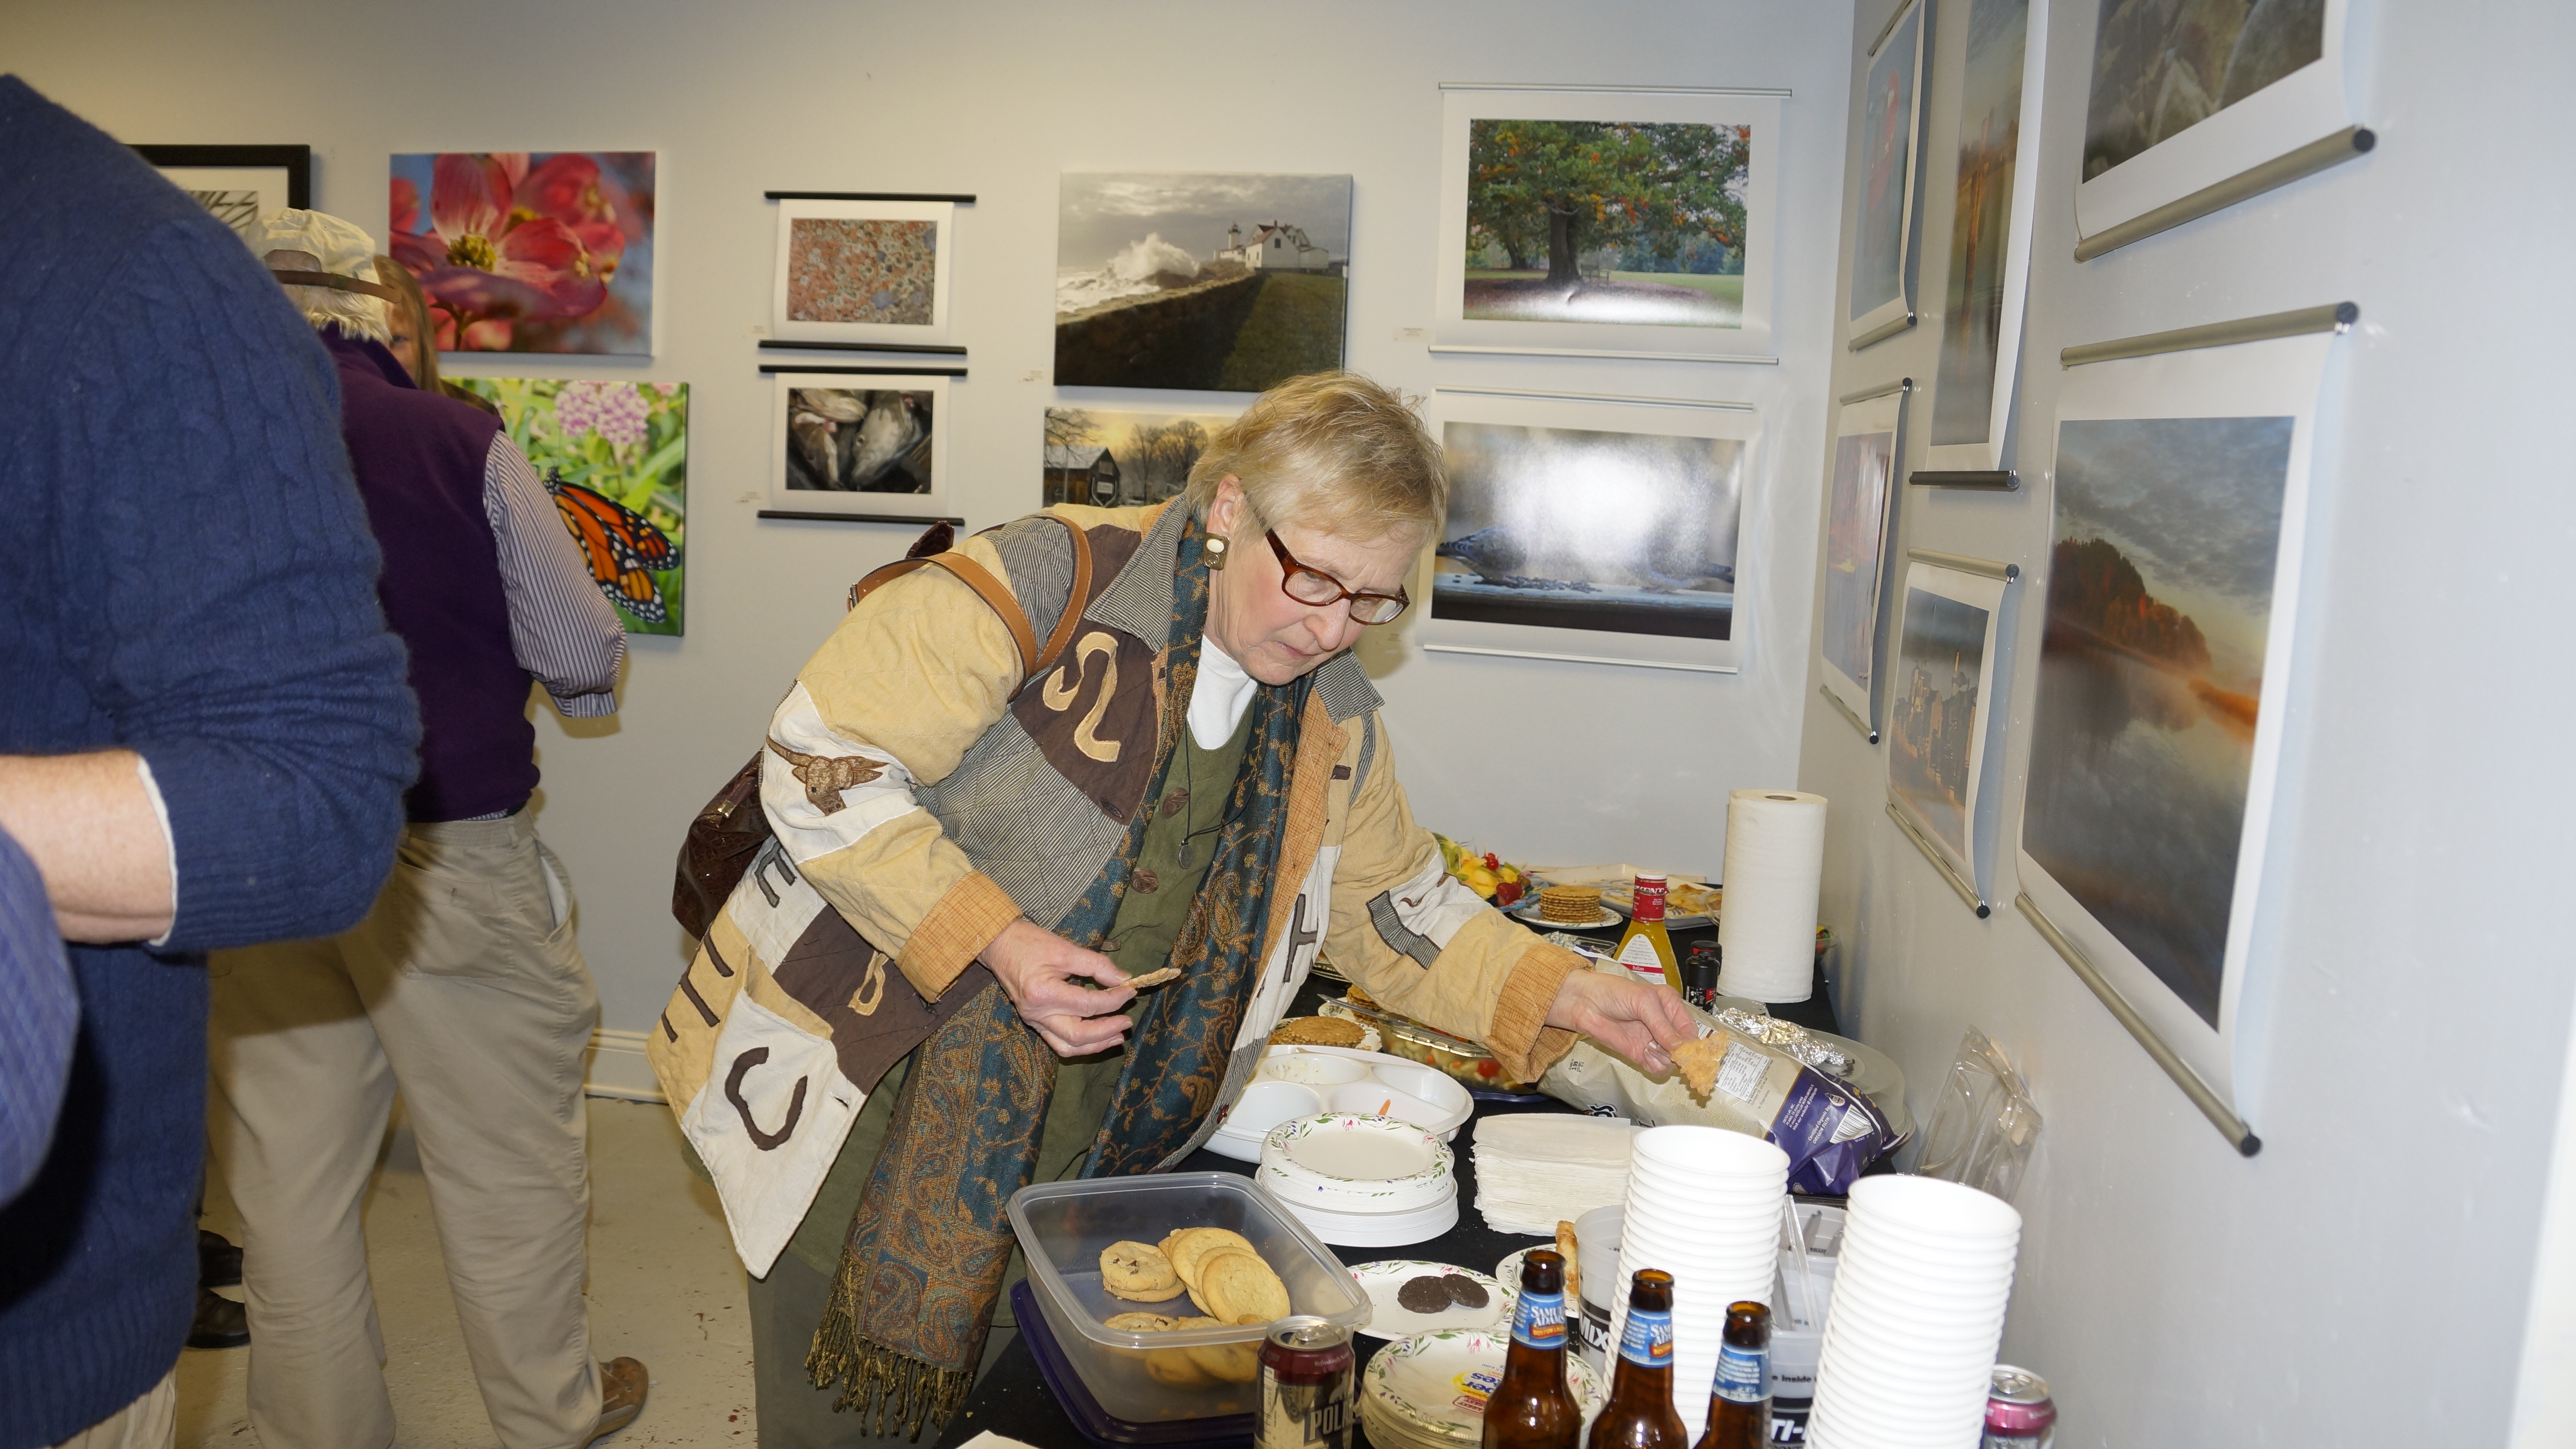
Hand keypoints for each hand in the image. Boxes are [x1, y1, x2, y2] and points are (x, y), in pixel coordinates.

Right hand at [980, 919, 1138, 1056]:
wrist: (999, 944)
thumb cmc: (1029, 943)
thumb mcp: (1065, 949)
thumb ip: (1096, 965)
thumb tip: (1123, 979)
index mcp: (1043, 993)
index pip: (1087, 1004)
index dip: (1114, 999)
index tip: (1130, 990)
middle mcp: (1036, 1013)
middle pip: (1078, 1035)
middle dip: (1107, 1030)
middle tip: (1127, 1021)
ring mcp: (1033, 1021)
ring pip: (1067, 1046)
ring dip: (1095, 1045)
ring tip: (1117, 1036)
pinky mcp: (1034, 1022)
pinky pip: (1058, 1042)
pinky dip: (1080, 1044)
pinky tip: (1096, 1038)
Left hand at [1543, 969, 1698, 1074]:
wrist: (1586, 1004)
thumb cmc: (1613, 993)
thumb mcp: (1644, 1001)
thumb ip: (1662, 1025)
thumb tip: (1680, 1046)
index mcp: (1671, 1007)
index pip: (1691, 1030)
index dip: (1693, 1042)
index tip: (1693, 1053)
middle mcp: (1665, 1026)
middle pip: (1685, 1049)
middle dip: (1680, 1053)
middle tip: (1670, 1051)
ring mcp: (1654, 1042)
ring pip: (1673, 1061)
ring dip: (1665, 1058)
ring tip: (1650, 1046)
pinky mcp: (1642, 1055)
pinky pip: (1658, 1068)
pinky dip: (1654, 1065)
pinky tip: (1644, 1053)